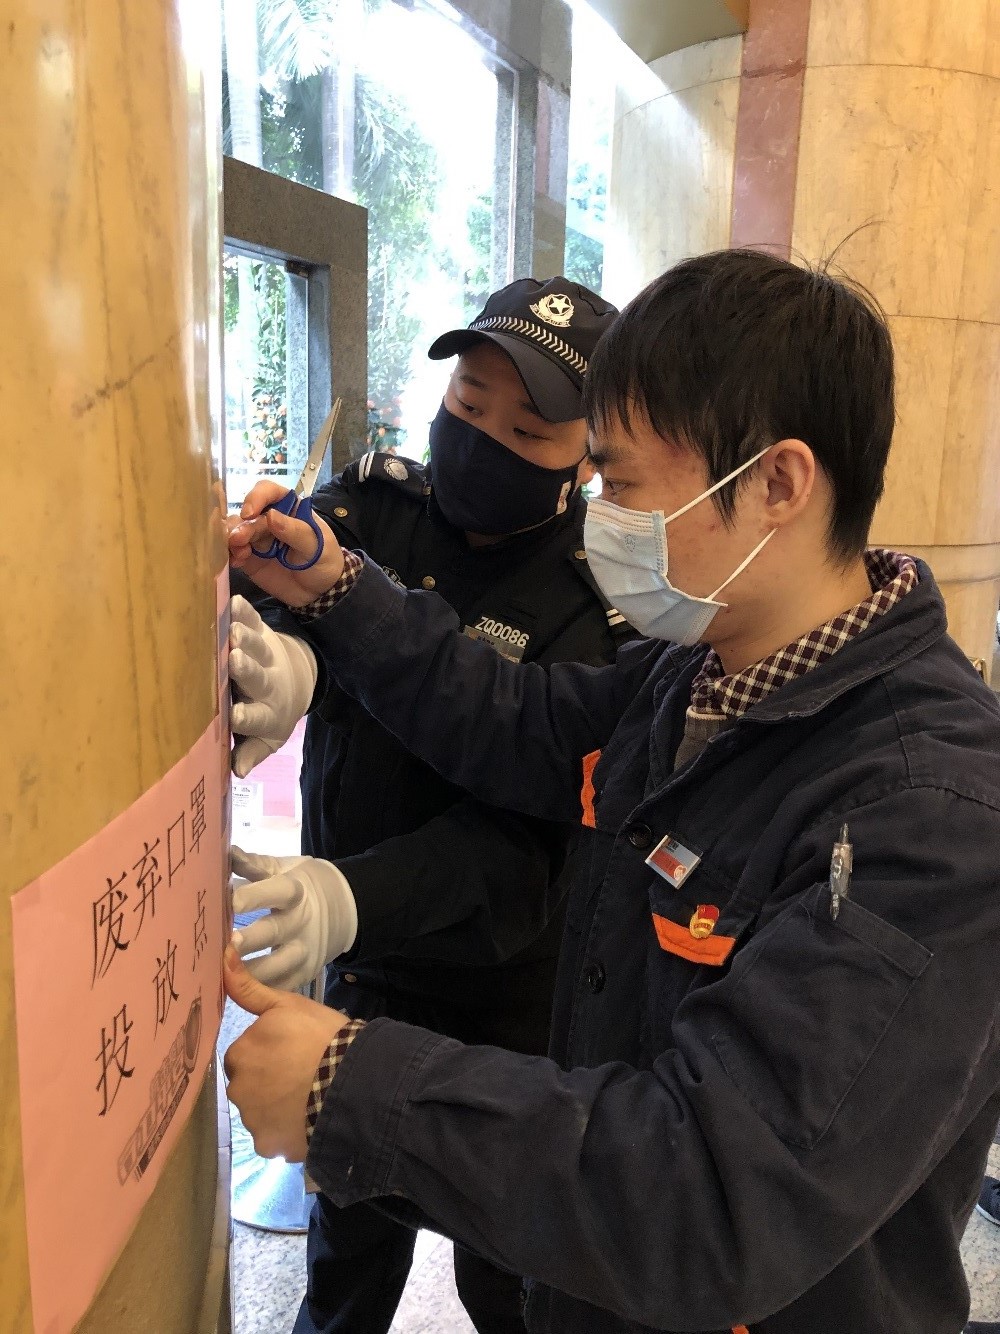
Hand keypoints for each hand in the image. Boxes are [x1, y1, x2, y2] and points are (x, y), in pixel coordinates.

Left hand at [223, 947, 351, 1161]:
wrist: (352, 1083)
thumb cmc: (321, 1038)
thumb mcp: (287, 1005)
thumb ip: (249, 987)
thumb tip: (222, 952)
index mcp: (240, 1054)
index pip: (243, 1056)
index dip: (266, 1055)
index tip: (291, 1053)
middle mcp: (238, 1090)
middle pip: (247, 1085)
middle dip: (266, 1082)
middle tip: (300, 1075)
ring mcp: (252, 1121)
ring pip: (259, 1112)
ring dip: (276, 1107)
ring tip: (308, 1098)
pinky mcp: (269, 1146)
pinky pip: (272, 1138)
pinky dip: (285, 1131)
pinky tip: (306, 1119)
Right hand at [227, 482, 345, 606]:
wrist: (320, 591)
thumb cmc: (324, 561)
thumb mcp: (317, 546)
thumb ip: (296, 531)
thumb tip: (271, 515)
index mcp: (289, 508)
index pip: (268, 491)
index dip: (256, 497)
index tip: (249, 513)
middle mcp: (269, 519)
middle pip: (248, 514)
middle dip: (242, 526)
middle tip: (238, 540)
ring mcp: (257, 538)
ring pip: (235, 530)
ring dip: (231, 539)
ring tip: (239, 554)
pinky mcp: (249, 557)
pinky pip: (232, 550)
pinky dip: (230, 554)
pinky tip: (236, 562)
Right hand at [229, 596, 317, 777]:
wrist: (297, 679)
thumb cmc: (269, 715)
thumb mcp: (266, 740)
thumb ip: (250, 752)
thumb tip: (237, 771)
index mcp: (266, 713)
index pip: (255, 718)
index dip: (245, 718)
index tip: (233, 716)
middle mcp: (266, 683)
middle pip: (257, 678)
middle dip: (246, 670)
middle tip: (235, 661)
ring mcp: (265, 655)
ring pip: (257, 648)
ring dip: (245, 640)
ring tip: (232, 631)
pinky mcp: (261, 631)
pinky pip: (254, 620)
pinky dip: (243, 611)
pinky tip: (232, 600)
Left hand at [231, 846, 357, 989]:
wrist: (343, 908)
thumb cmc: (301, 883)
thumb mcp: (284, 867)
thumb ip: (254, 864)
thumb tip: (225, 853)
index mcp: (296, 891)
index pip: (276, 892)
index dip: (253, 897)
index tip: (228, 901)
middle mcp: (302, 922)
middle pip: (273, 932)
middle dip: (248, 940)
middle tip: (222, 945)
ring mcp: (305, 951)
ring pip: (276, 967)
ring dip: (248, 972)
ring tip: (220, 971)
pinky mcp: (304, 973)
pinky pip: (280, 987)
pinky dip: (258, 991)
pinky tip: (234, 989)